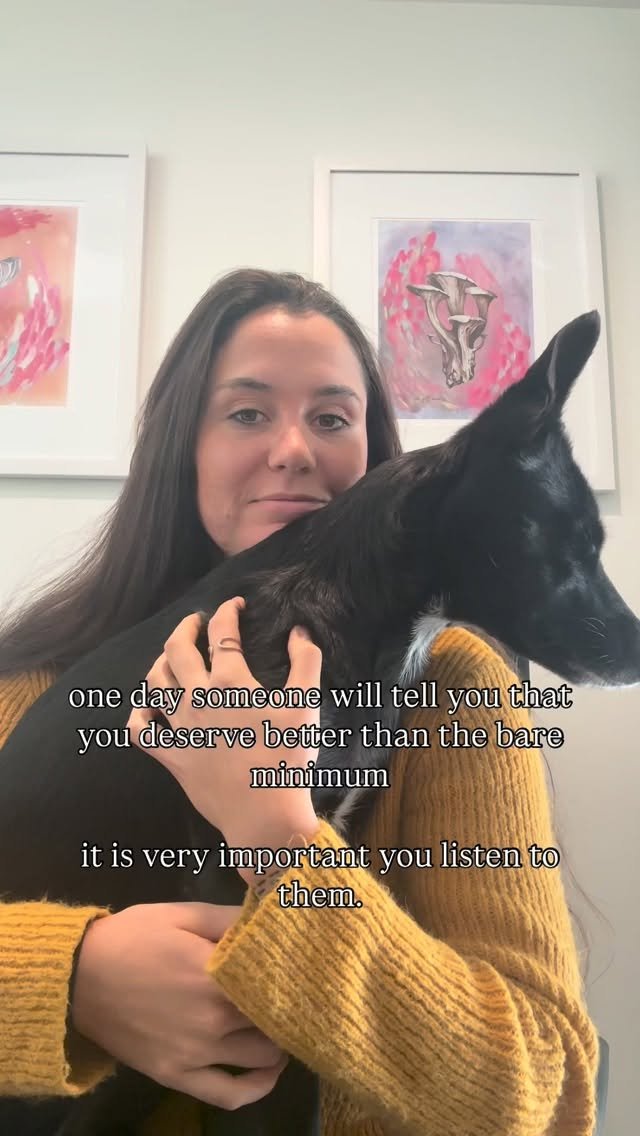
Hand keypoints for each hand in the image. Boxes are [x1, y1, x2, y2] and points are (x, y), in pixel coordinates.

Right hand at [71, 903, 288, 1108]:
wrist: (78, 978)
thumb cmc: (132, 937)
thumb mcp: (182, 913)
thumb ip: (229, 918)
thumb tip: (271, 920)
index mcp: (215, 973)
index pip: (277, 983)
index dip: (297, 977)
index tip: (308, 969)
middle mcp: (213, 1018)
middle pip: (275, 1020)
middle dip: (290, 1006)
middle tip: (298, 993)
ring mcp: (196, 1052)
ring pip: (262, 1056)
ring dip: (279, 1040)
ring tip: (281, 1021)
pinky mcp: (178, 1075)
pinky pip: (230, 1094)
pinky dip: (257, 1087)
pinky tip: (269, 1069)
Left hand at [127, 597, 320, 851]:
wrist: (264, 815)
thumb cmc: (287, 759)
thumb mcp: (306, 706)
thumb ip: (306, 662)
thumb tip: (298, 631)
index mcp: (231, 682)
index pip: (222, 632)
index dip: (227, 611)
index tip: (235, 605)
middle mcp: (198, 698)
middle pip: (178, 649)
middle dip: (185, 628)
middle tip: (195, 622)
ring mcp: (180, 727)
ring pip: (155, 683)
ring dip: (160, 662)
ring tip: (171, 656)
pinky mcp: (171, 755)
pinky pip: (141, 731)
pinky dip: (139, 715)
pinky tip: (147, 708)